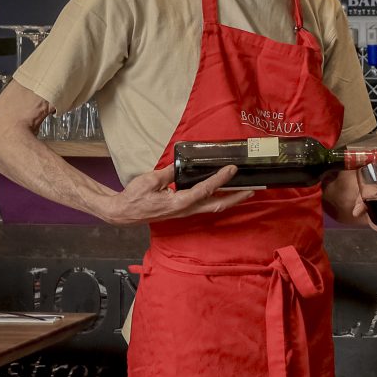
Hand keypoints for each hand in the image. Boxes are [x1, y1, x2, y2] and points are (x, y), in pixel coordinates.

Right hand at [99, 164, 252, 224]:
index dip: (220, 180)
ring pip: (213, 207)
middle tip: (253, 189)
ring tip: (246, 191)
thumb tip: (183, 162)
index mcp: (179, 202)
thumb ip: (168, 172)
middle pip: (217, 205)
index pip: (204, 190)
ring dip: (230, 199)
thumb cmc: (134, 197)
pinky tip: (225, 193)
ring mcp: (186, 212)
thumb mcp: (150, 180)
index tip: (232, 169)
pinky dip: (218, 199)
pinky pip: (206, 205)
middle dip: (236, 197)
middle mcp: (186, 210)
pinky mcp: (183, 211)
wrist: (124, 213)